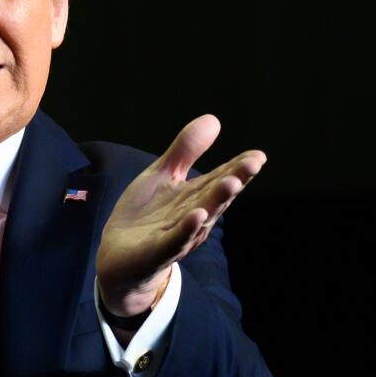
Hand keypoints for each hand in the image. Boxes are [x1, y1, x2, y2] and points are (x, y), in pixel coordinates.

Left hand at [96, 114, 265, 315]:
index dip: (238, 168)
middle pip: (216, 196)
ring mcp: (177, 235)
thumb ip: (185, 151)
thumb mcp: (162, 175)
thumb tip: (214, 119)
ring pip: (200, 217)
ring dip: (216, 200)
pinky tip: (197, 216)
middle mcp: (193, 216)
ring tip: (231, 183)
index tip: (258, 155)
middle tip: (254, 164)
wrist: (117, 257)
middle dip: (234, 179)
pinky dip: (185, 229)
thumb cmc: (145, 215)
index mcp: (196, 197)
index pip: (220, 179)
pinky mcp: (157, 252)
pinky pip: (173, 240)